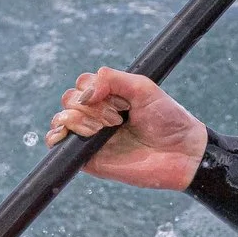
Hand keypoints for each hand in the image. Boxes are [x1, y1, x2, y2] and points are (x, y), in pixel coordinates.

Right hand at [47, 68, 208, 191]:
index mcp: (110, 97)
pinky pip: (57, 145)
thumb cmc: (167, 119)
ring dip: (77, 119)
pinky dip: (56, 135)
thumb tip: (84, 92)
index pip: (83, 84)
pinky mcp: (87, 157)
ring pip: (62, 118)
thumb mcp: (143, 88)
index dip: (97, 89)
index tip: (122, 102)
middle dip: (90, 106)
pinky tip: (70, 134)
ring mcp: (91, 136)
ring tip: (104, 129)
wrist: (181, 152)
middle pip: (70, 99)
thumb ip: (112, 79)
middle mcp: (97, 115)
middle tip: (117, 119)